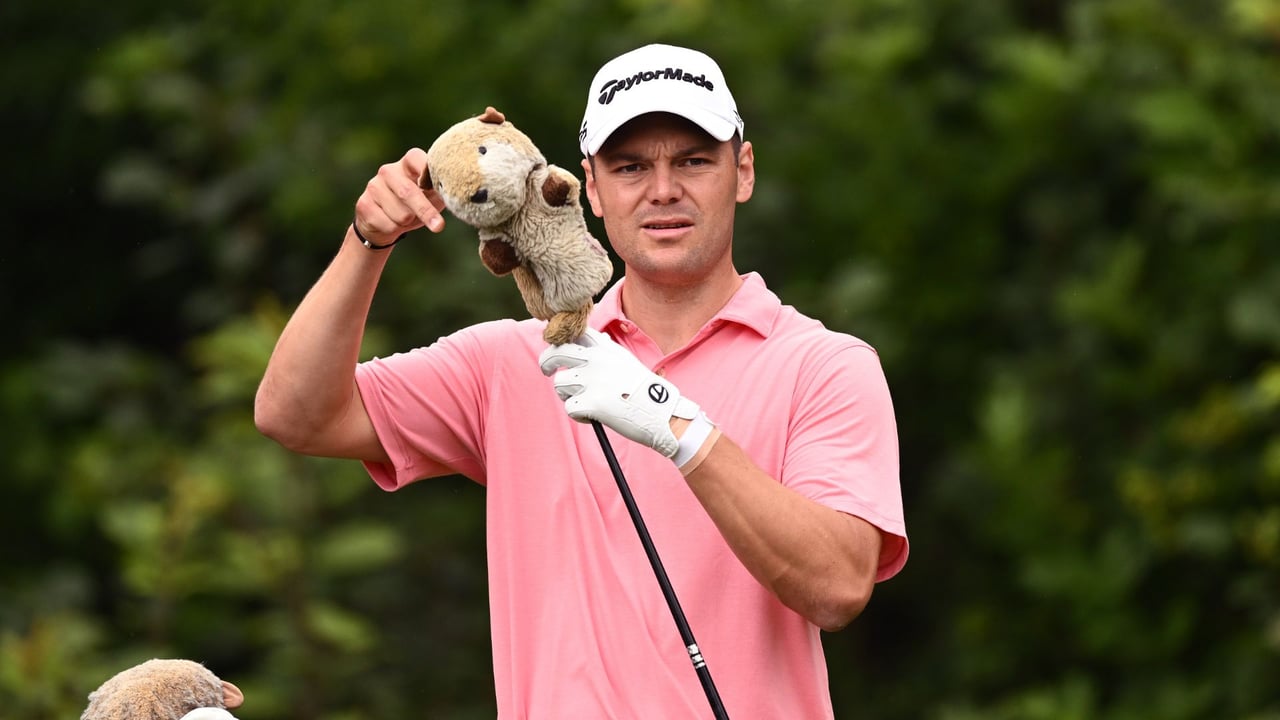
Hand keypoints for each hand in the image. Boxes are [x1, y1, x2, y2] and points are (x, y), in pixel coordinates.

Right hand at [353, 148, 447, 244]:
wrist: (384, 223)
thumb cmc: (416, 205)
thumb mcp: (432, 195)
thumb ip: (441, 190)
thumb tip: (457, 193)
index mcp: (408, 162)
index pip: (418, 160)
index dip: (428, 172)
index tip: (438, 185)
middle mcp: (388, 170)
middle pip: (408, 192)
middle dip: (425, 211)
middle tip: (439, 225)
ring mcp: (373, 186)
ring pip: (400, 214)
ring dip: (409, 223)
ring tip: (407, 218)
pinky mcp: (363, 204)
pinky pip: (388, 225)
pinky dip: (396, 230)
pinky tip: (391, 223)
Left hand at [538, 329, 718, 469]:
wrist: (662, 413)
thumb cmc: (645, 390)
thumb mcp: (627, 361)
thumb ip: (608, 349)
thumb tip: (596, 337)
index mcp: (606, 348)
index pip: (575, 332)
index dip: (561, 340)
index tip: (558, 347)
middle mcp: (596, 360)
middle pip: (556, 353)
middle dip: (546, 362)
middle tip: (547, 371)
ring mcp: (593, 380)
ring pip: (560, 383)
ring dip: (567, 394)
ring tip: (586, 401)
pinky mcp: (591, 403)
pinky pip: (569, 408)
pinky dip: (579, 415)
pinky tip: (596, 416)